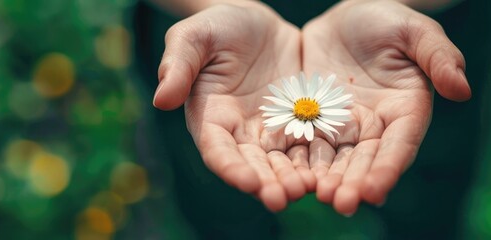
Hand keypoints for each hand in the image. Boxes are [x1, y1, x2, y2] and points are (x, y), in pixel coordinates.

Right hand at [152, 2, 314, 211]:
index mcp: (210, 118)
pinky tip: (330, 170)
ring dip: (293, 178)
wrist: (258, 23)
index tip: (246, 182)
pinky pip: (309, 145)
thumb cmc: (219, 26)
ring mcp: (271, 130)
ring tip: (309, 189)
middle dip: (266, 182)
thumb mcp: (195, 36)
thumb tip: (161, 99)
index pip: (217, 150)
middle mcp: (240, 133)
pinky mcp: (299, 122)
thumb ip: (179, 64)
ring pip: (282, 162)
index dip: (230, 167)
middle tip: (282, 197)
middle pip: (252, 165)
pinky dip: (316, 160)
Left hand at [301, 0, 470, 214]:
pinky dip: (304, 162)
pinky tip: (294, 177)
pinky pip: (309, 145)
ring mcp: (346, 126)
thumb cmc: (387, 18)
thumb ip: (439, 56)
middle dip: (356, 183)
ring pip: (338, 159)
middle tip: (341, 204)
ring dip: (329, 180)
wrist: (348, 15)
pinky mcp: (317, 121)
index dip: (388, 168)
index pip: (400, 144)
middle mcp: (377, 126)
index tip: (375, 190)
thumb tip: (462, 90)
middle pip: (367, 160)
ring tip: (319, 197)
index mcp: (406, 110)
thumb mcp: (414, 30)